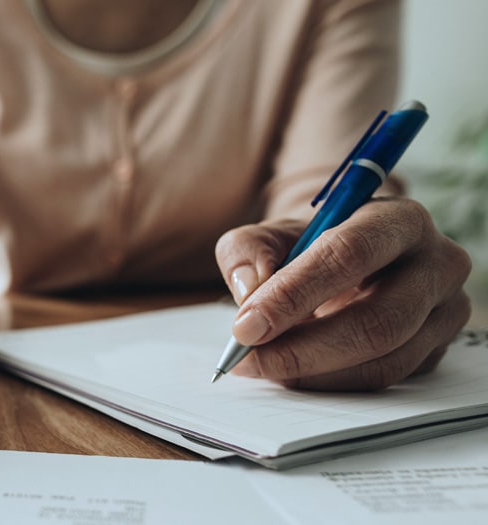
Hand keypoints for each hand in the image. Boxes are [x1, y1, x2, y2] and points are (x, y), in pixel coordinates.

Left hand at [215, 197, 471, 389]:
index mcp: (398, 219)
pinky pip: (385, 379)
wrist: (348, 260)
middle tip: (250, 358)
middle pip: (377, 320)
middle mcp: (437, 263)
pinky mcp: (438, 349)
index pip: (350, 255)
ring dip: (314, 373)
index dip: (295, 293)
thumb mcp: (269, 235)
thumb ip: (247, 252)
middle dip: (303, 348)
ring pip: (383, 360)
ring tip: (264, 366)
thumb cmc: (309, 245)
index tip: (247, 325)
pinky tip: (294, 374)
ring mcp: (446, 311)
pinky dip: (331, 383)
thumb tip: (250, 289)